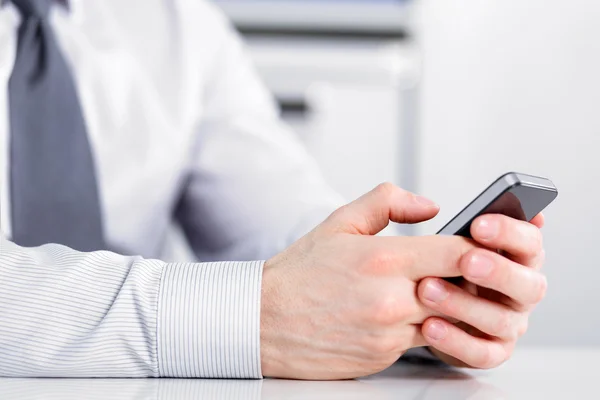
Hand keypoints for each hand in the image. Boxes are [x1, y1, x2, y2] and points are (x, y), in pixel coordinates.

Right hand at [260, 183, 478, 379]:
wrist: (263, 321)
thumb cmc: (299, 273)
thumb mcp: (339, 222)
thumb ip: (388, 203)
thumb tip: (429, 206)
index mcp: (383, 259)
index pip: (458, 252)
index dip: (476, 247)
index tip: (478, 243)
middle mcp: (392, 300)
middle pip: (463, 289)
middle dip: (468, 277)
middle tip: (462, 267)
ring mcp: (390, 333)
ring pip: (447, 319)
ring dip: (447, 304)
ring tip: (429, 288)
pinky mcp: (385, 356)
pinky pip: (421, 340)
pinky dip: (421, 325)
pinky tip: (402, 311)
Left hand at [417, 214, 546, 368]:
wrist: (406, 313)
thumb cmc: (418, 266)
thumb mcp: (408, 233)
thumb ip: (404, 209)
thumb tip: (428, 207)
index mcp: (509, 253)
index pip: (529, 239)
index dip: (510, 230)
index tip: (478, 224)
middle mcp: (516, 287)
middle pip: (530, 283)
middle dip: (499, 270)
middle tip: (466, 261)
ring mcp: (507, 321)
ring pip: (503, 319)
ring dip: (466, 305)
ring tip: (427, 291)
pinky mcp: (490, 351)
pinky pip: (484, 353)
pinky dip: (458, 341)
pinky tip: (429, 326)